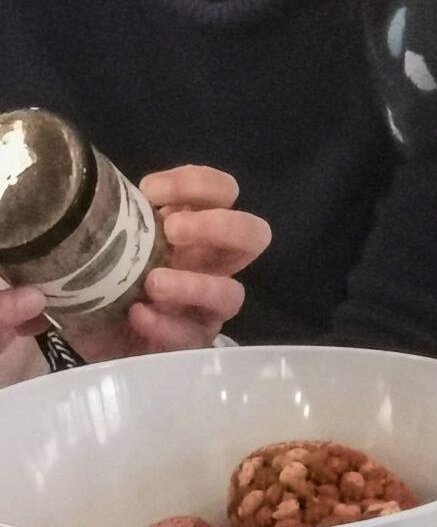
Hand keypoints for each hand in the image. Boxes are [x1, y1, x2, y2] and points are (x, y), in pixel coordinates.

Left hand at [1, 166, 267, 366]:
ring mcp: (205, 307)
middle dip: (219, 227)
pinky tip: (136, 315)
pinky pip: (190, 335)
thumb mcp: (105, 240)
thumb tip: (92, 199)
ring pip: (231, 293)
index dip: (196, 184)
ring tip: (153, 283)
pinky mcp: (188, 342)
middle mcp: (210, 265)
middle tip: (173, 231)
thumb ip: (112, 219)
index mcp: (194, 229)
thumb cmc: (106, 277)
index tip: (150, 192)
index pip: (223, 191)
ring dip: (194, 284)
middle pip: (254, 235)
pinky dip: (164, 323)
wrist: (93, 333)